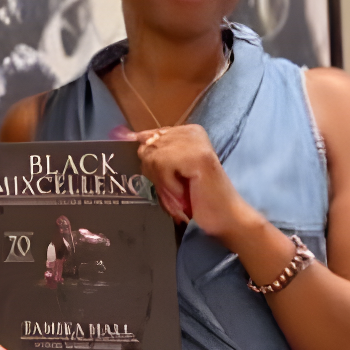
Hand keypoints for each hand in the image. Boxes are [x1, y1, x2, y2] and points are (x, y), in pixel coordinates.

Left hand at [131, 125, 258, 241]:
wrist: (224, 218)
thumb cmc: (196, 199)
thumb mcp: (168, 172)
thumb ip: (152, 152)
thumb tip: (126, 135)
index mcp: (186, 131)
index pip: (147, 138)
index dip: (152, 165)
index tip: (171, 179)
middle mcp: (192, 131)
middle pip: (147, 148)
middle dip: (156, 175)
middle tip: (177, 189)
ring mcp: (195, 141)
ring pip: (152, 157)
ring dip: (163, 182)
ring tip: (181, 190)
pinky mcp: (197, 155)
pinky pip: (161, 165)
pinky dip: (169, 185)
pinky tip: (185, 191)